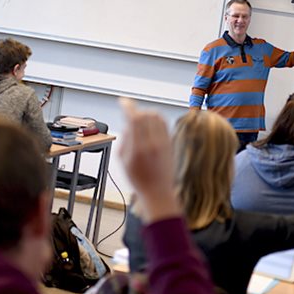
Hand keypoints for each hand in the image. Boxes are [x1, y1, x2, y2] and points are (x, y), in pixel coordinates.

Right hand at [118, 97, 180, 222]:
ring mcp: (164, 143)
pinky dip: (157, 119)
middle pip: (146, 115)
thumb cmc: (139, 179)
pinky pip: (165, 124)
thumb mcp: (123, 161)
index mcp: (139, 148)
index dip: (128, 108)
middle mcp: (153, 144)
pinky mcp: (171, 144)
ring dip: (147, 113)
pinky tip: (151, 124)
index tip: (123, 102)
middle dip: (137, 111)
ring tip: (141, 120)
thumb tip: (128, 124)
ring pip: (157, 117)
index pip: (135, 120)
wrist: (158, 192)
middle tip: (131, 114)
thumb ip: (125, 140)